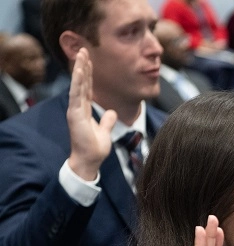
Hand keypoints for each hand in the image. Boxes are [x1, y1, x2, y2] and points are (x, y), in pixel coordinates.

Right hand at [66, 48, 115, 180]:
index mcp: (84, 109)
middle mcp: (77, 107)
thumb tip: (112, 112)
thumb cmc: (94, 148)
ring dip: (79, 69)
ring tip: (81, 54)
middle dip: (83, 66)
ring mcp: (75, 110)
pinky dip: (78, 81)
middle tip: (84, 50)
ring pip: (78, 85)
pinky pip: (76, 94)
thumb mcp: (105, 131)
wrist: (89, 160)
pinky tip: (79, 70)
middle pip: (81, 83)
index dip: (88, 74)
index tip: (89, 60)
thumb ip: (107, 120)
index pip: (86, 88)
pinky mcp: (74, 114)